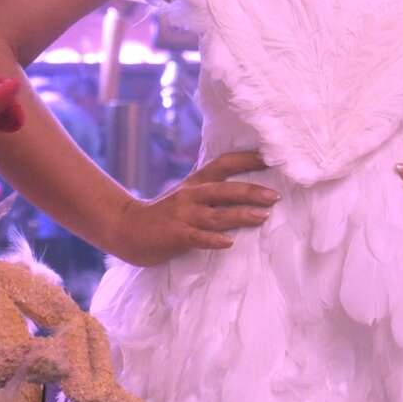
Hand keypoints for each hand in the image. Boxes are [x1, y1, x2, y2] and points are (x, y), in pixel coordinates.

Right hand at [110, 151, 277, 266]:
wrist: (127, 228)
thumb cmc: (165, 214)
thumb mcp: (187, 195)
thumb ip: (211, 192)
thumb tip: (246, 192)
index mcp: (196, 183)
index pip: (223, 164)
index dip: (246, 160)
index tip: (270, 159)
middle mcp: (191, 195)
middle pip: (225, 190)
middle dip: (251, 192)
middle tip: (275, 196)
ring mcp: (183, 215)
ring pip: (216, 214)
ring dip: (241, 215)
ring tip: (262, 217)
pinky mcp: (175, 235)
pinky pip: (197, 237)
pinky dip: (213, 239)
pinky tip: (229, 242)